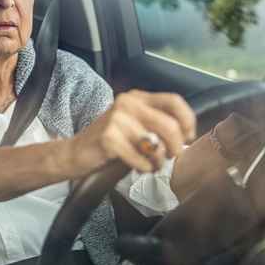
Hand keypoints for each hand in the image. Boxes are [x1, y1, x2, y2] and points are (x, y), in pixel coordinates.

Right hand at [71, 90, 195, 173]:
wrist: (76, 152)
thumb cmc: (110, 141)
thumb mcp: (134, 124)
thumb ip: (156, 122)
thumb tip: (185, 134)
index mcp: (137, 97)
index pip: (174, 101)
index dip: (187, 120)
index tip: (188, 136)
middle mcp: (127, 103)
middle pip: (169, 125)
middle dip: (175, 147)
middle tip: (170, 156)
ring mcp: (117, 120)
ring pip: (156, 145)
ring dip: (158, 161)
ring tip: (151, 164)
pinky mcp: (109, 138)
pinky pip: (140, 158)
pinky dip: (144, 167)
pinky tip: (138, 166)